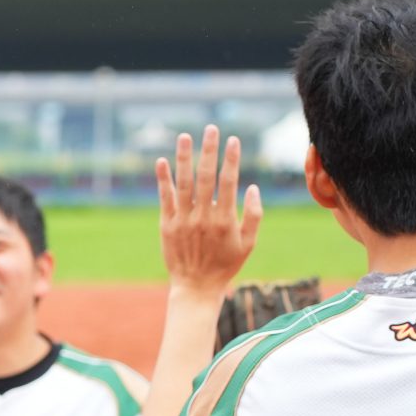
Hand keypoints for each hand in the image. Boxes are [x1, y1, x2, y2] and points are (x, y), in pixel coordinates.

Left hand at [156, 126, 263, 303]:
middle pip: (205, 177)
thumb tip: (252, 187)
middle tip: (211, 128)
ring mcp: (183, 221)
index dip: (231, 159)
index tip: (233, 140)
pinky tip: (161, 161)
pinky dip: (163, 180)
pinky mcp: (167, 226)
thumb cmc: (226, 264)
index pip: (228, 182)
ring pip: (183, 184)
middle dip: (209, 151)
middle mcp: (203, 217)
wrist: (196, 287)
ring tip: (185, 136)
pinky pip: (164, 198)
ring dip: (184, 158)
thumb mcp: (248, 244)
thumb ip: (254, 215)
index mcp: (225, 220)